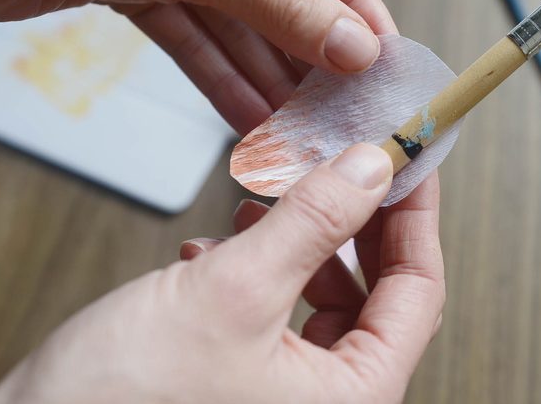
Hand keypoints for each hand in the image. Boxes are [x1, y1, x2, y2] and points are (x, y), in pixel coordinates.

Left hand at [0, 0, 396, 133]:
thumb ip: (279, 2)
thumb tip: (351, 43)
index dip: (353, 6)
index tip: (380, 61)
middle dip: (308, 54)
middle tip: (340, 108)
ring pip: (235, 21)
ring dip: (265, 78)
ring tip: (300, 130)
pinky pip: (190, 35)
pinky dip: (215, 77)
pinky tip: (247, 117)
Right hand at [0, 145, 443, 403]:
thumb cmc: (123, 401)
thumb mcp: (234, 290)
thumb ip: (313, 223)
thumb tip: (372, 170)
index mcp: (352, 398)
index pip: (417, 293)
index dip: (416, 218)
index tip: (408, 160)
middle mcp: (328, 402)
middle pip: (374, 293)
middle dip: (353, 224)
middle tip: (342, 166)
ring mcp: (286, 393)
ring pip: (320, 297)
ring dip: (298, 244)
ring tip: (262, 207)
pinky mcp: (243, 381)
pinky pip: (275, 314)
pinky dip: (256, 272)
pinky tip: (214, 252)